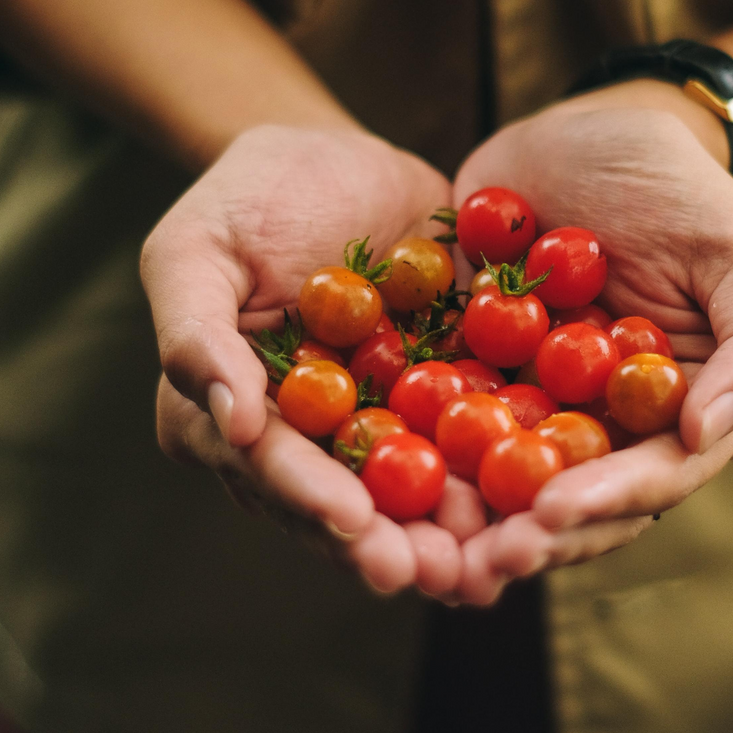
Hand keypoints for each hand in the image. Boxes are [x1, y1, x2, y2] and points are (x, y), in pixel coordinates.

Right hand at [141, 124, 478, 595]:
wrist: (339, 159)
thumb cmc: (249, 198)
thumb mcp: (195, 250)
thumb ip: (197, 335)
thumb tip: (230, 424)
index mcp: (238, 415)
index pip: (270, 467)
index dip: (310, 498)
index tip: (353, 523)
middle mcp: (309, 436)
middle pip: (345, 501)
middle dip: (389, 543)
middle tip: (434, 573)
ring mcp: (379, 420)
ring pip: (411, 489)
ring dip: (450, 530)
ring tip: (490, 560)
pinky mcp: (439, 393)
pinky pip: (469, 435)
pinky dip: (499, 467)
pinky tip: (537, 494)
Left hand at [450, 89, 732, 601]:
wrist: (588, 131)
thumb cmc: (679, 188)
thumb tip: (707, 434)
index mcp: (677, 411)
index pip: (649, 477)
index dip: (603, 503)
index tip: (550, 516)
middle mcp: (605, 422)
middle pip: (568, 498)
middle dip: (524, 534)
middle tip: (474, 562)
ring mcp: (534, 399)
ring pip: (500, 475)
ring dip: (464, 516)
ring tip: (421, 547)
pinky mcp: (473, 367)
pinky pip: (442, 415)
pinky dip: (415, 444)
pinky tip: (377, 469)